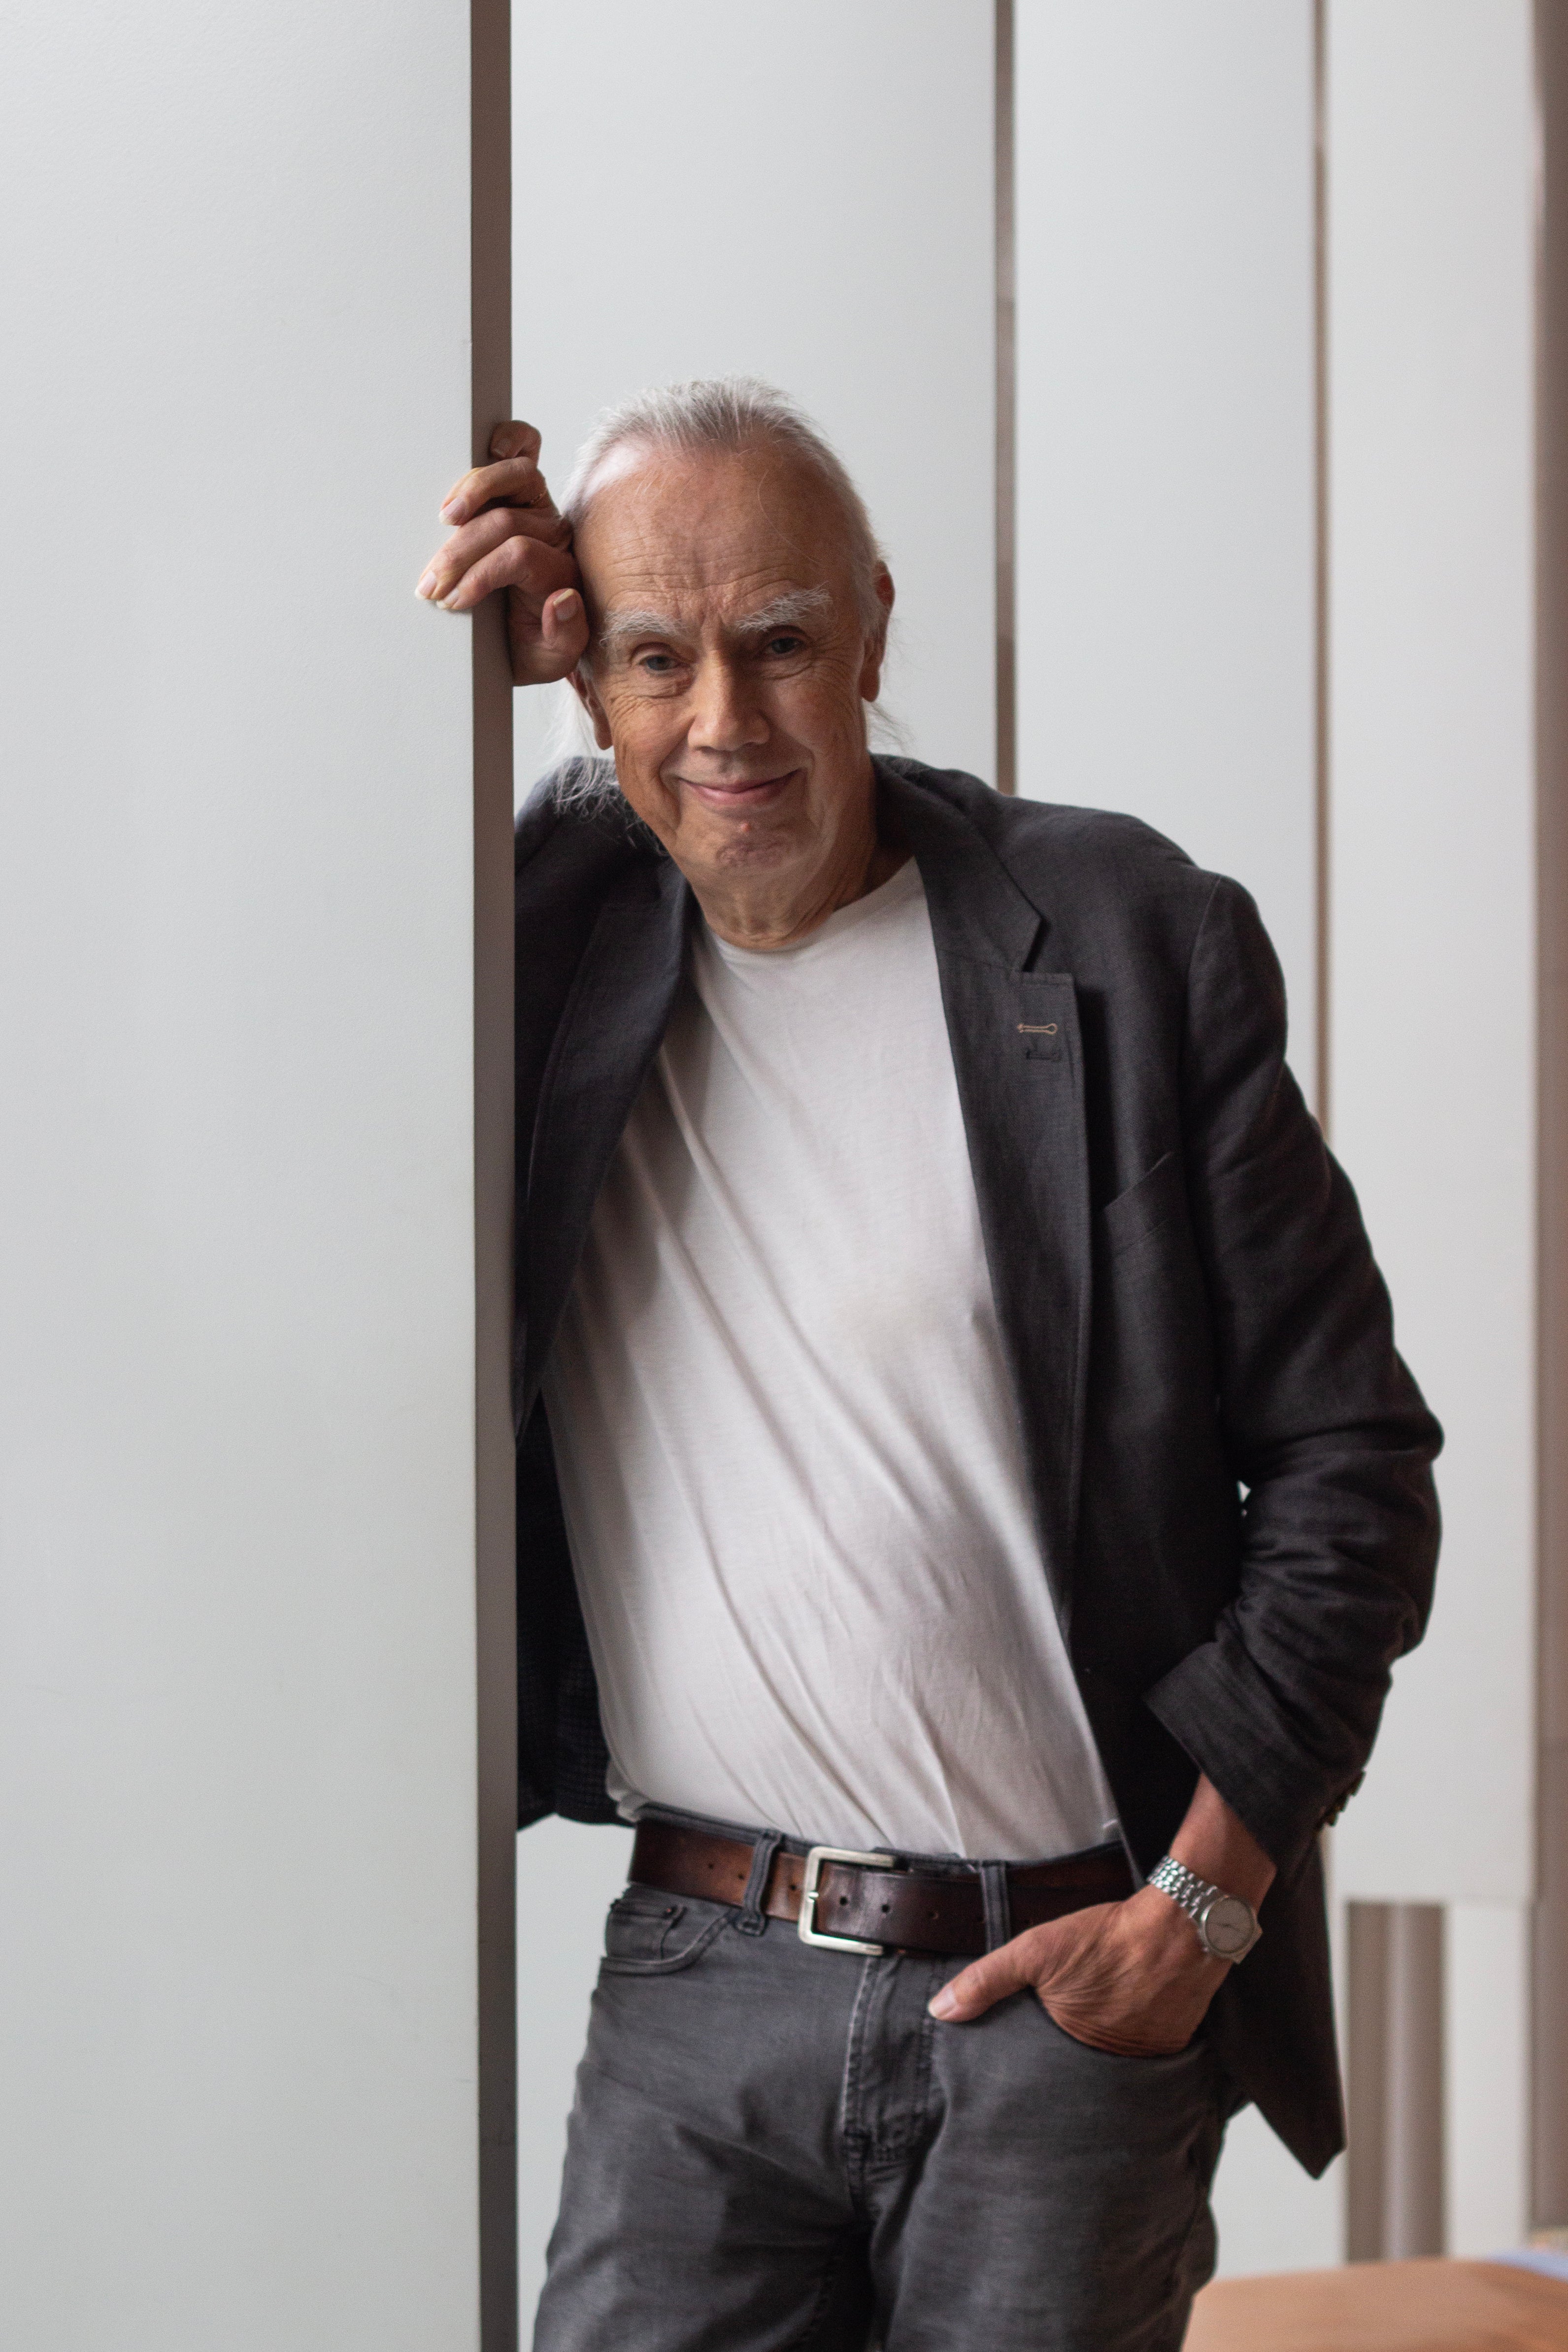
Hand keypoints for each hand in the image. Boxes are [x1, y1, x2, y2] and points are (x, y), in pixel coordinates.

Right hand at [414, 420, 589, 685]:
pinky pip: (525, 450)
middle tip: (430, 582)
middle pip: (506, 520)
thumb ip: (564, 636)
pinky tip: (485, 449)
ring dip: (474, 489)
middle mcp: (553, 532)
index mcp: (560, 571)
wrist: (526, 641)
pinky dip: (507, 443)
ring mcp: (538, 505)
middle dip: (460, 550)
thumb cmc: (532, 647)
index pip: (518, 555)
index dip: (478, 575)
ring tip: (444, 516)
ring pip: (517, 475)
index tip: (450, 602)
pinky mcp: (520, 489)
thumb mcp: (549, 660)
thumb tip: (562, 598)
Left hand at [928, 1886, 1227, 2055]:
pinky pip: (1145, 2054)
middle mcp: (1110, 2065)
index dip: (1034, 2061)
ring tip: (1098, 2027)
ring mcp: (1144, 2059)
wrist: (1180, 1927)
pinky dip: (1135, 2039)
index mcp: (1072, 2048)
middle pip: (1079, 2067)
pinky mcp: (1172, 2048)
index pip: (1043, 2069)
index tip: (1024, 2058)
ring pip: (1113, 2063)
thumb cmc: (1105, 1937)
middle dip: (1069, 2061)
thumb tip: (939, 2010)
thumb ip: (985, 1980)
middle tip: (1065, 2039)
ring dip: (1104, 2050)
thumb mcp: (1035, 1950)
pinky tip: (1129, 2018)